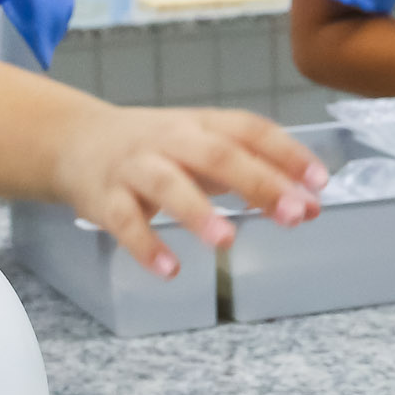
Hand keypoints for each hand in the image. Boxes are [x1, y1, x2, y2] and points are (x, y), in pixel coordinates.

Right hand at [51, 102, 328, 275]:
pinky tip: (169, 270)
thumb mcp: (205, 150)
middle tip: (292, 214)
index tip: (319, 182)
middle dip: (257, 183)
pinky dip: (146, 246)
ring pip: (167, 185)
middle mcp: (171, 140)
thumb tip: (309, 206)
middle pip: (216, 155)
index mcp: (202, 124)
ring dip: (198, 212)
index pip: (251, 130)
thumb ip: (255, 175)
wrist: (75, 142)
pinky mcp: (103, 198)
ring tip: (226, 240)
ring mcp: (135, 167)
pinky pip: (125, 222)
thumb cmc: (156, 149)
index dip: (287, 153)